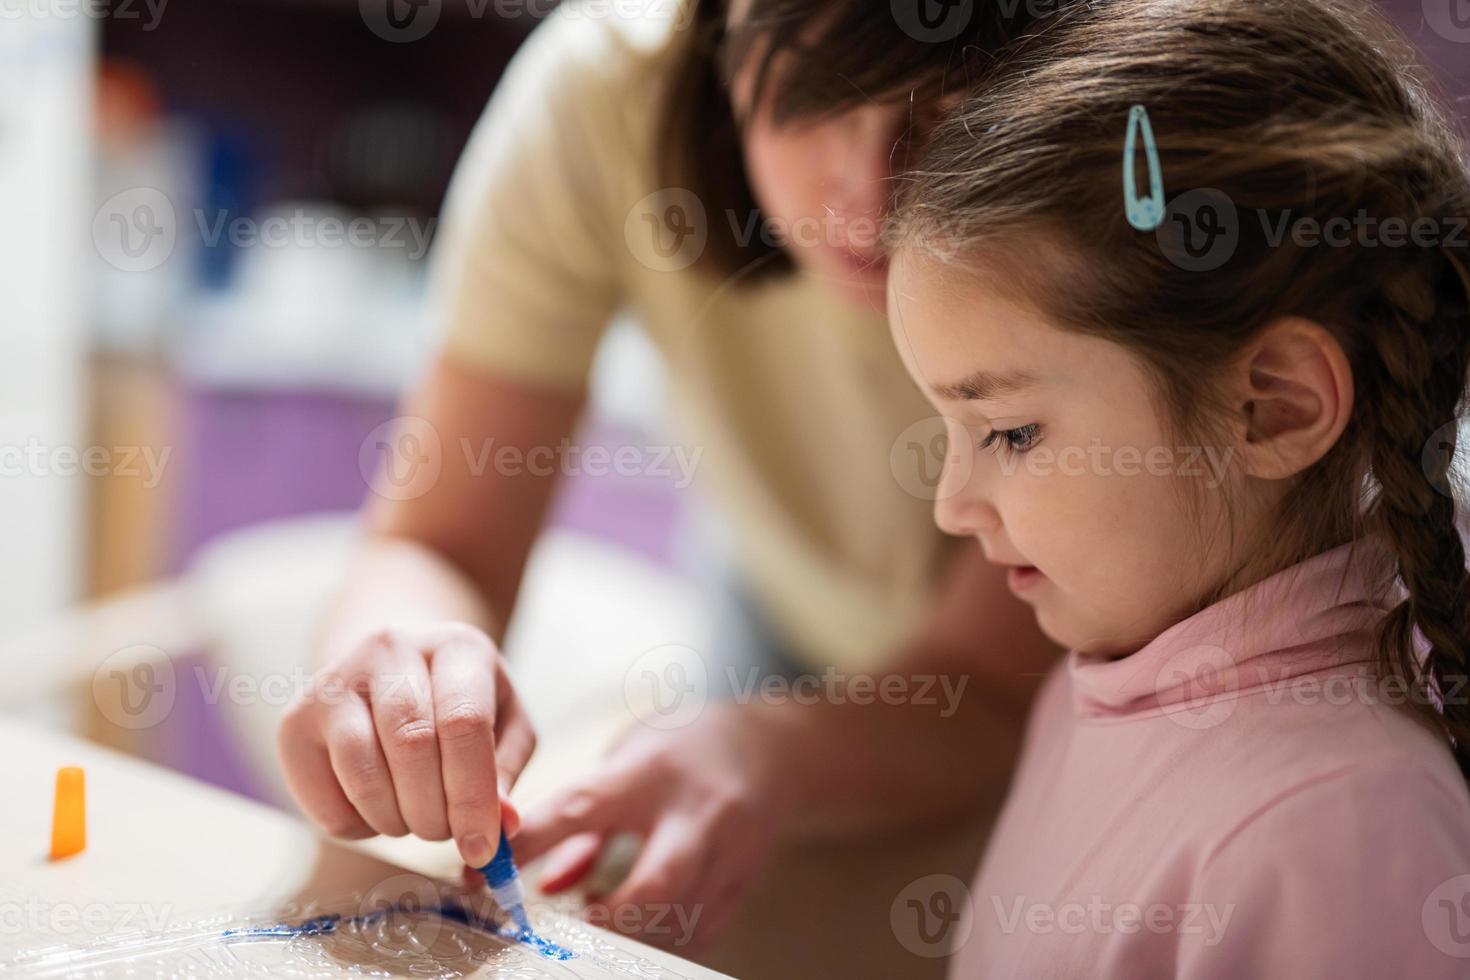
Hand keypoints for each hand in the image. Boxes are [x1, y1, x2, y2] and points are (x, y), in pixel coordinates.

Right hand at [277, 622, 534, 867]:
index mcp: (456, 645)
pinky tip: (376, 809)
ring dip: (395, 820)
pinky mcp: (295, 721)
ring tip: (414, 819)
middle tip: (445, 832)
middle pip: (411, 745)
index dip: (473, 795)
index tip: (482, 847)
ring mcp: (334, 681)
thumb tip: (502, 824)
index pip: (462, 722)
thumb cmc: (459, 703)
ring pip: (363, 772)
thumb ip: (506, 770)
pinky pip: (323, 799)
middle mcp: (390, 649)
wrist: (392, 671)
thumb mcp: (504, 724)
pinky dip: (356, 826)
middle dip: (434, 812)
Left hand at [511, 705, 791, 951]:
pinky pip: (704, 928)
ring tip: (600, 921)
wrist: (774, 748)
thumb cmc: (685, 746)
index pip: (582, 808)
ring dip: (634, 931)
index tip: (485, 872)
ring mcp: (729, 849)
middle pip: (656, 882)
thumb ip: (585, 822)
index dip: (529, 843)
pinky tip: (643, 924)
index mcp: (651, 770)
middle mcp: (696, 810)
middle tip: (566, 928)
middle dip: (607, 918)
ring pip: (682, 916)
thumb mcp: (627, 757)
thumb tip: (544, 884)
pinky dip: (666, 937)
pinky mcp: (746, 879)